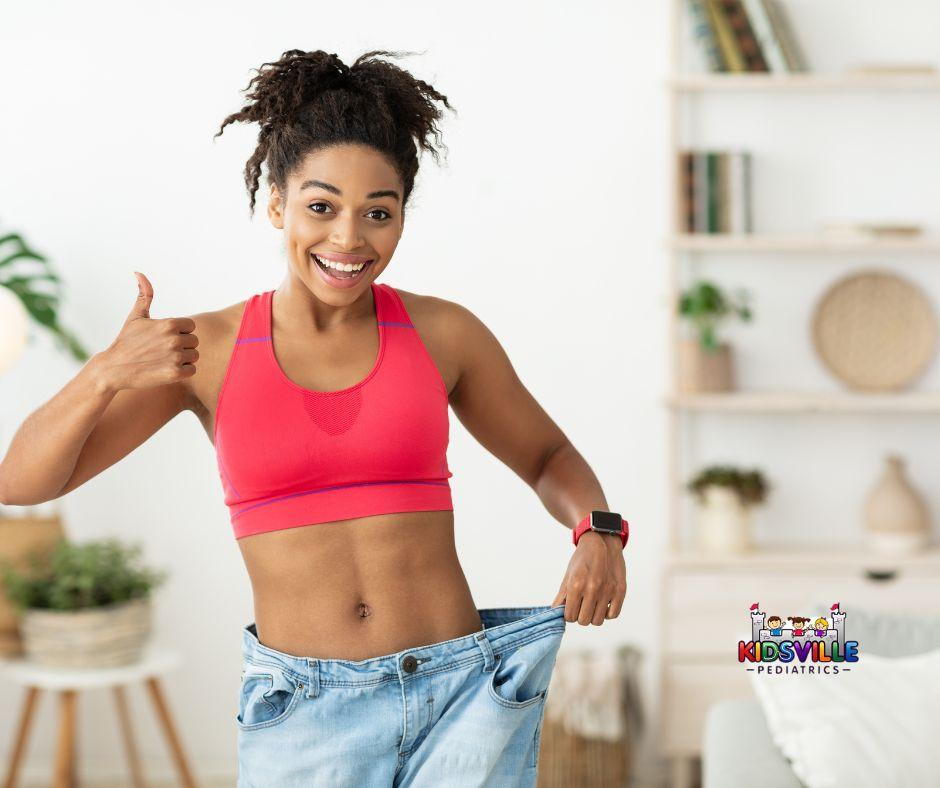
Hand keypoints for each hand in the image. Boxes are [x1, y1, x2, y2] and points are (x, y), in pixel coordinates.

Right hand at [93, 272, 198, 392]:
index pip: (191, 326)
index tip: (165, 338)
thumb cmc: (126, 342)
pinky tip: (166, 369)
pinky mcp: (175, 373)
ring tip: (164, 360)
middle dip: (182, 346)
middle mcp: (174, 339)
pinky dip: (183, 372)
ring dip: (183, 359)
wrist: (113, 369)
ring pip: (194, 356)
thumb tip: (139, 273)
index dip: (180, 332)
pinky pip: (192, 370)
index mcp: (169, 324)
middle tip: (162, 351)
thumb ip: (144, 295)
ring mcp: (175, 356)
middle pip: (194, 341)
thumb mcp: (136, 316)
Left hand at [551, 532, 626, 625]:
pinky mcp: (620, 591)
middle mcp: (592, 589)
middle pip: (583, 621)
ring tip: (592, 605)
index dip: (569, 614)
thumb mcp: (568, 575)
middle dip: (580, 616)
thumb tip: (556, 613)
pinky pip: (613, 615)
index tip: (571, 608)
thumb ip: (562, 596)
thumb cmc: (582, 559)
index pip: (570, 616)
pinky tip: (603, 604)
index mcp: (576, 584)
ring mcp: (608, 590)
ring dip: (593, 615)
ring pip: (598, 621)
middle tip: (581, 606)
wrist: (602, 542)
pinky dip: (606, 613)